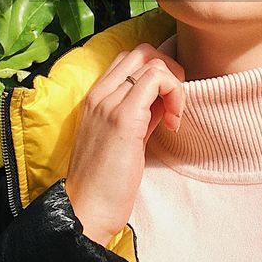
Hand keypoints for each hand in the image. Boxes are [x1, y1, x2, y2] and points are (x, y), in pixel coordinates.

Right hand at [65, 44, 185, 247]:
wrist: (86, 209)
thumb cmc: (106, 181)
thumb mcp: (124, 139)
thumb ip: (140, 115)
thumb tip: (163, 101)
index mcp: (96, 97)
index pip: (129, 60)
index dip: (157, 73)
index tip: (166, 106)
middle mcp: (100, 93)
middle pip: (142, 52)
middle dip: (170, 71)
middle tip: (174, 105)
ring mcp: (109, 102)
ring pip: (152, 62)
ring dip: (174, 84)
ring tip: (173, 117)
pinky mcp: (123, 117)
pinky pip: (157, 80)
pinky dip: (175, 95)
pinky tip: (172, 124)